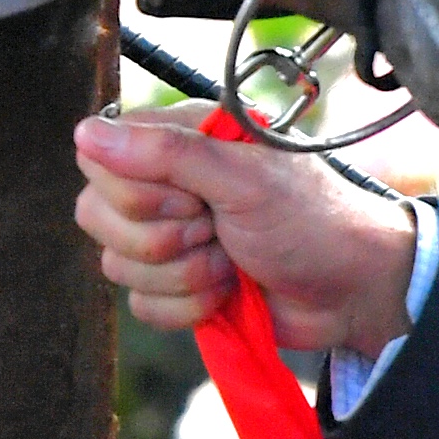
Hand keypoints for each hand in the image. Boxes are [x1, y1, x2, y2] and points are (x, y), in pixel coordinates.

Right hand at [73, 113, 419, 351]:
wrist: (354, 291)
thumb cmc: (311, 220)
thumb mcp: (245, 178)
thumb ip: (166, 152)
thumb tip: (84, 132)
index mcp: (177, 139)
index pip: (98, 158)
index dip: (136, 190)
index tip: (192, 198)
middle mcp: (164, 184)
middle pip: (96, 214)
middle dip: (162, 238)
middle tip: (217, 230)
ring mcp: (167, 237)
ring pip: (117, 265)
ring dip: (184, 275)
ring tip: (232, 262)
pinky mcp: (175, 286)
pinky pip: (140, 306)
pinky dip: (188, 307)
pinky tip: (229, 292)